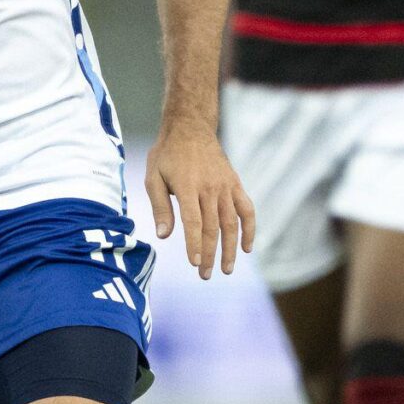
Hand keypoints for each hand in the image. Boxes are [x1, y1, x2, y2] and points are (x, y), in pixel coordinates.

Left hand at [143, 124, 254, 279]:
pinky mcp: (235, 184)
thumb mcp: (153, 177)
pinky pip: (246, 210)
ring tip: (226, 269)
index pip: (194, 222)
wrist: (190, 128)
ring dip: (230, 248)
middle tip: (206, 275)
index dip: (195, 244)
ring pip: (231, 223)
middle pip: (213, 227)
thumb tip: (164, 236)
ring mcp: (225, 186)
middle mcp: (209, 188)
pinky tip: (247, 248)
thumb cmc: (167, 154)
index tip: (195, 264)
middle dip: (210, 254)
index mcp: (187, 187)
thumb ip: (160, 207)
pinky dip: (249, 229)